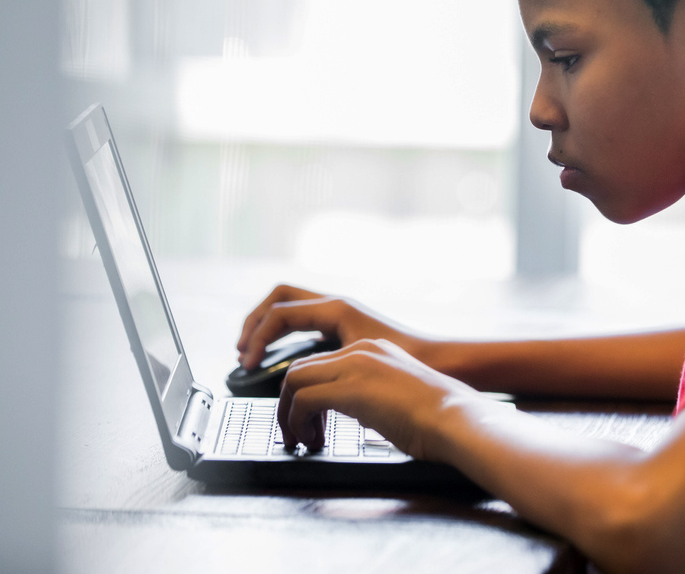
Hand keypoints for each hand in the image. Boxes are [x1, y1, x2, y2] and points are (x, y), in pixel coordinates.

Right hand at [236, 284, 423, 369]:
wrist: (442, 362)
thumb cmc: (409, 361)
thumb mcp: (359, 363)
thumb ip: (322, 371)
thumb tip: (294, 385)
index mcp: (337, 309)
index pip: (279, 314)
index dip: (256, 339)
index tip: (248, 365)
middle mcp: (338, 306)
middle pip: (279, 299)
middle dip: (255, 322)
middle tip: (242, 352)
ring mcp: (343, 315)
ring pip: (292, 307)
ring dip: (268, 326)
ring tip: (254, 355)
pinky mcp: (348, 328)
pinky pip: (306, 321)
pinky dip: (287, 335)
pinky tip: (285, 359)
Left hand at [275, 338, 484, 457]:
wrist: (455, 419)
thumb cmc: (439, 417)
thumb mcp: (400, 396)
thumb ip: (375, 396)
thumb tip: (363, 414)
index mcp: (374, 350)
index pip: (322, 364)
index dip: (307, 395)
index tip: (310, 422)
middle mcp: (361, 350)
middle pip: (301, 369)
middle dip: (289, 404)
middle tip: (297, 434)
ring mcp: (355, 365)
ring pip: (294, 380)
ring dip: (288, 415)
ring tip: (301, 441)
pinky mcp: (350, 387)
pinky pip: (302, 400)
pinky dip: (297, 423)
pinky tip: (313, 442)